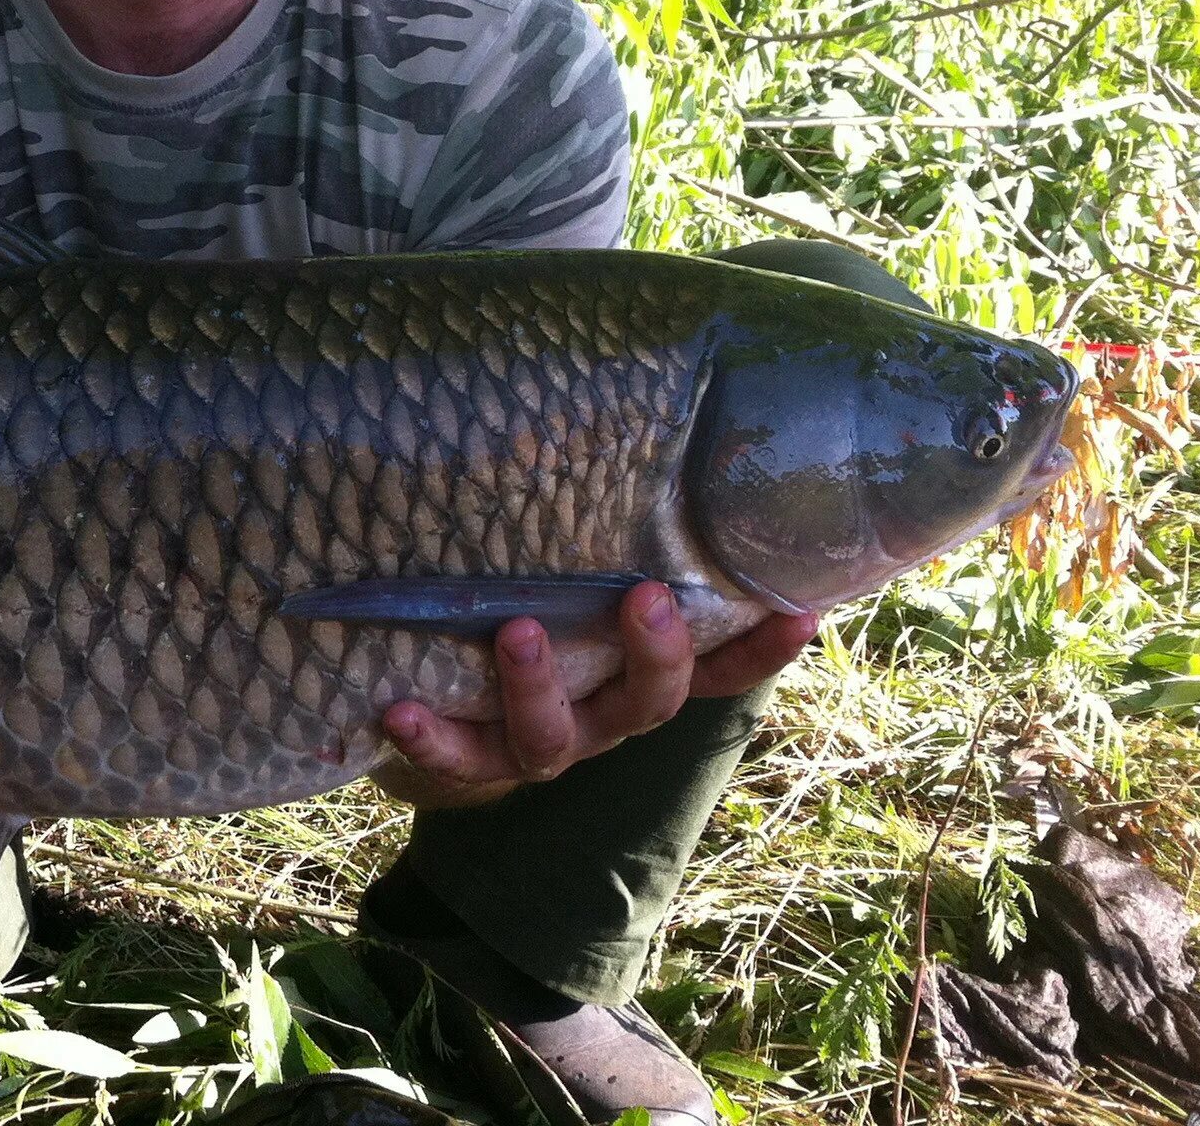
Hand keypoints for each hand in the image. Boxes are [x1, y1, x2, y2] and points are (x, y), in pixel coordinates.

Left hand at [371, 584, 821, 810]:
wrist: (453, 731)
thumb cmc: (534, 633)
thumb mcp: (580, 591)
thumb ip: (610, 543)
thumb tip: (645, 438)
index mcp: (638, 678)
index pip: (719, 668)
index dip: (761, 650)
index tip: (800, 611)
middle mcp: (602, 717)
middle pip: (648, 703)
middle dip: (653, 654)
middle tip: (644, 599)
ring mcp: (543, 745)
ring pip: (553, 736)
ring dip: (537, 687)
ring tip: (516, 634)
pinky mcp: (475, 762)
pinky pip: (459, 758)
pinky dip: (432, 738)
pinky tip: (399, 710)